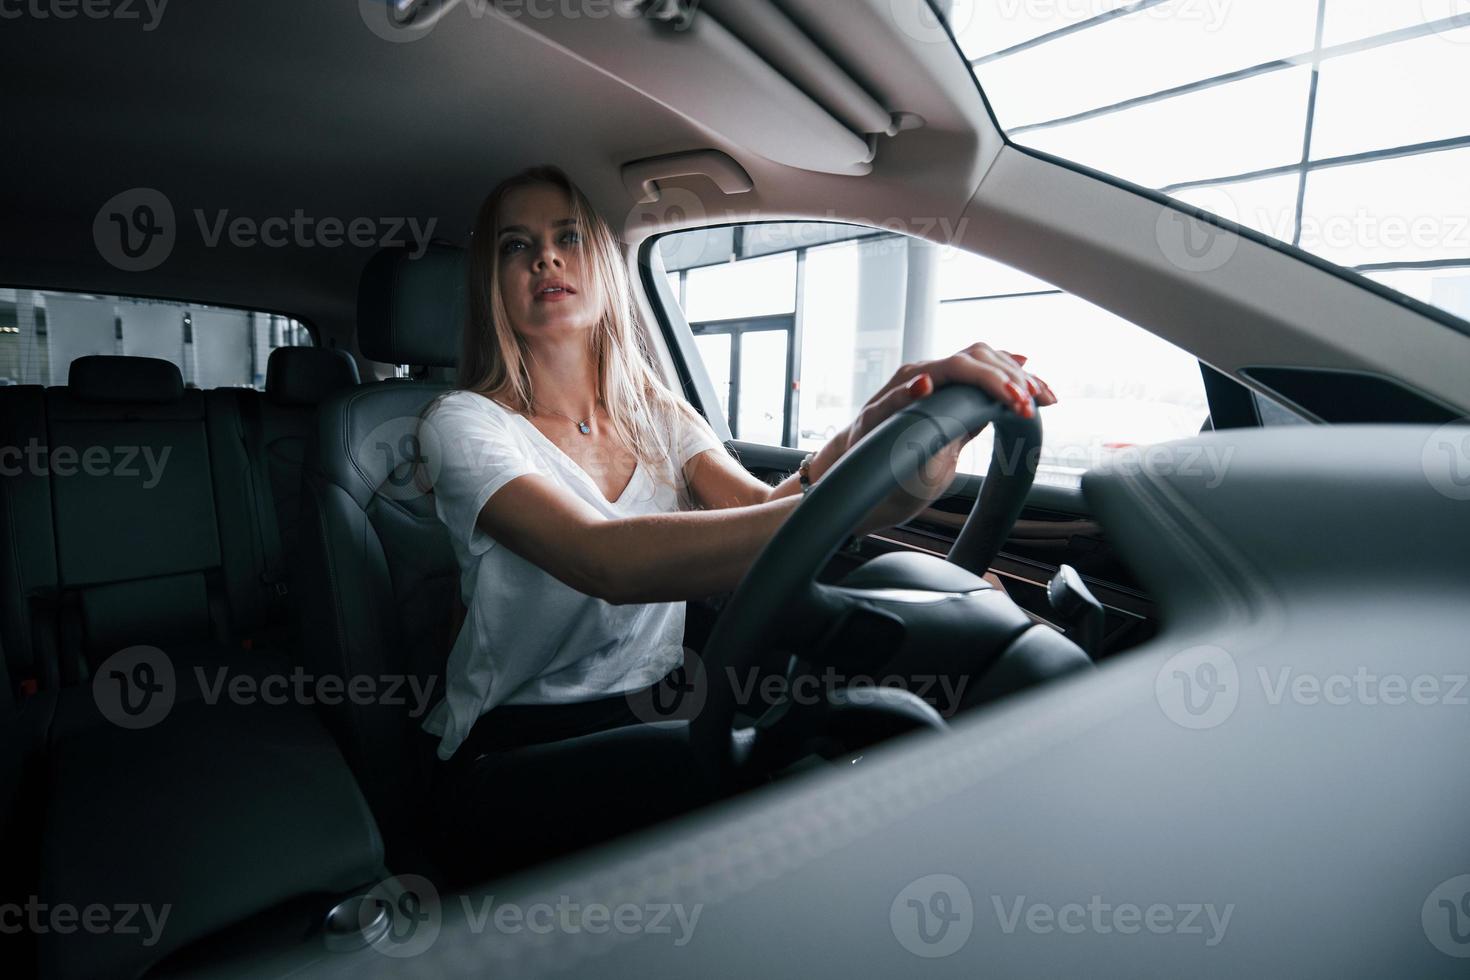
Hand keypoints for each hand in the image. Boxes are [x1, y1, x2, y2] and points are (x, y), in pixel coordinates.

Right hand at [809, 344, 1056, 532]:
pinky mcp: (874, 416)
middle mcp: (924, 377)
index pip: (989, 362)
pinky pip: (892, 399)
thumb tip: (1021, 384)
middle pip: (974, 357)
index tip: (1050, 397)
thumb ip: (978, 409)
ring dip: (982, 379)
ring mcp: (898, 392)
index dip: (1022, 376)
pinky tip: (924, 387)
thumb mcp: (953, 434)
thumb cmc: (906, 458)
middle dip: (1009, 377)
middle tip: (1032, 402)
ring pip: (944, 369)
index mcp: (946, 383)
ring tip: (1009, 395)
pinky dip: (909, 391)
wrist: (863, 485)